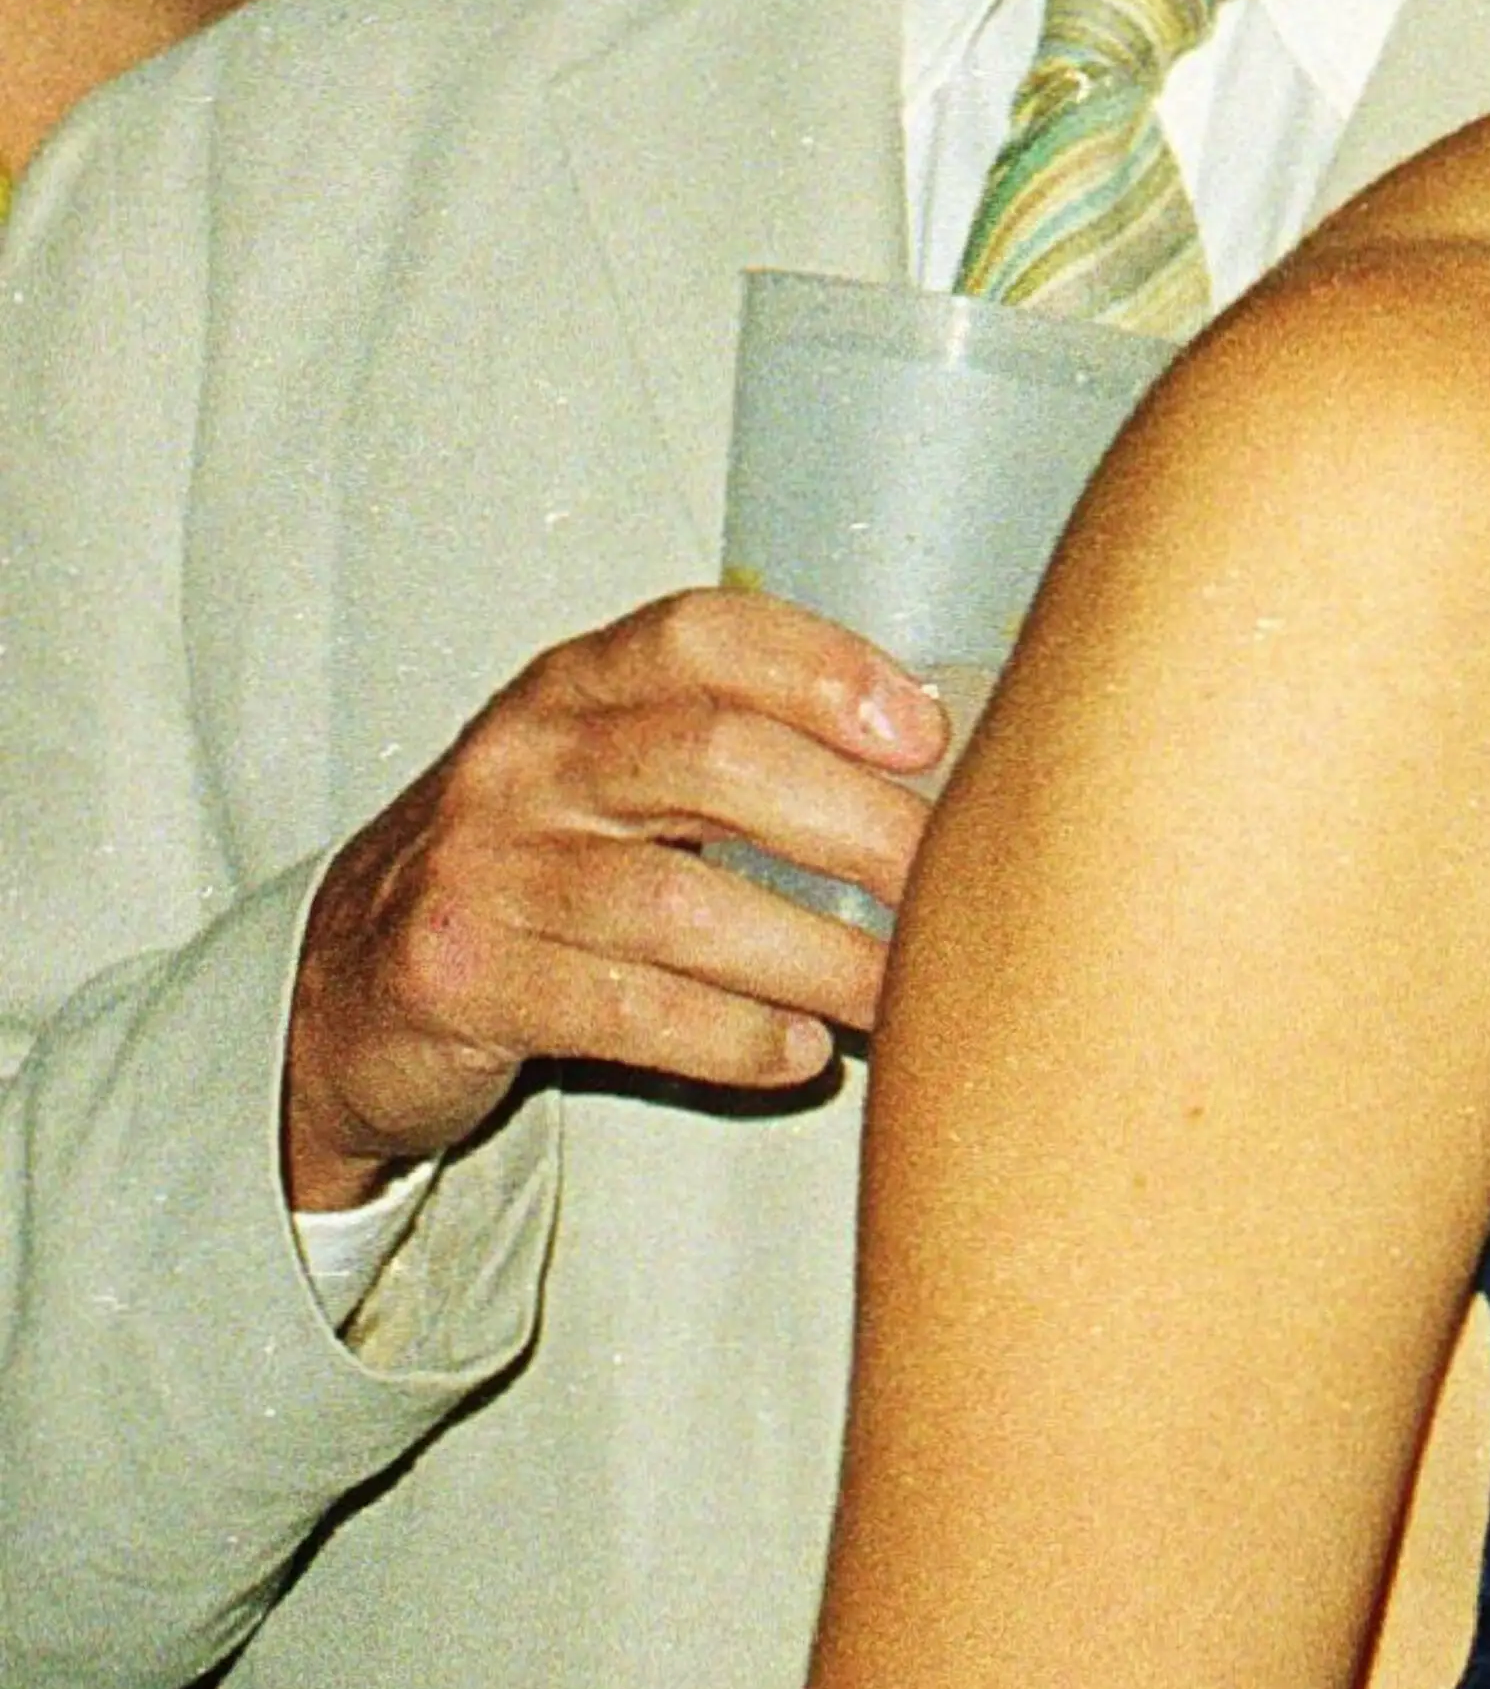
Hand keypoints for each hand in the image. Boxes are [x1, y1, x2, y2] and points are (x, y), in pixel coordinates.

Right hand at [281, 592, 953, 1212]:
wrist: (340, 989)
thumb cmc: (533, 868)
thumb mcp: (607, 775)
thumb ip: (737, 749)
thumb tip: (938, 776)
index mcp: (574, 687)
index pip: (704, 636)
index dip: (826, 671)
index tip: (927, 735)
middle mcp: (524, 763)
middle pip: (710, 761)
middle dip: (855, 826)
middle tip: (948, 884)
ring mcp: (483, 872)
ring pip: (678, 904)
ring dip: (816, 955)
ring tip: (899, 994)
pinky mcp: (458, 981)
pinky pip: (624, 1009)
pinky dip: (732, 1036)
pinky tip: (800, 1052)